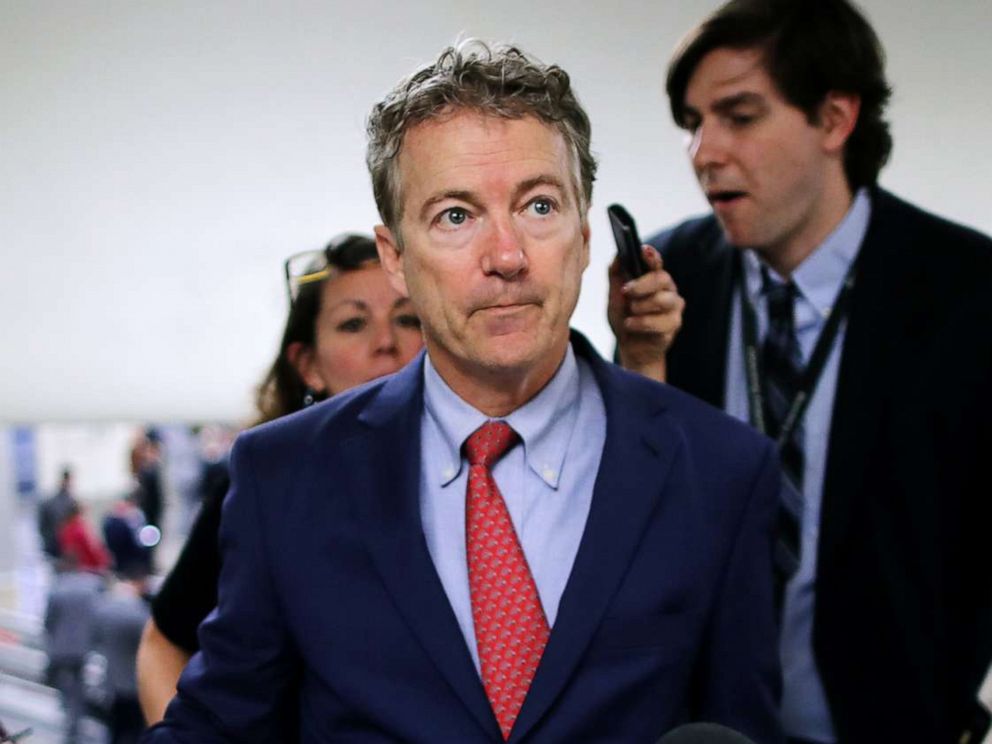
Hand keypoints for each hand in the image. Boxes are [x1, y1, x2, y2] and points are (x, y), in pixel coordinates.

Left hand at [608, 245, 683, 381]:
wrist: (631, 348)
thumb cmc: (625, 318)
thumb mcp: (615, 296)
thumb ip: (616, 275)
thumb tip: (618, 255)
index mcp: (654, 279)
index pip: (656, 262)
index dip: (651, 256)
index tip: (643, 250)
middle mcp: (668, 289)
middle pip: (661, 278)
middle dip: (641, 284)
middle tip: (626, 291)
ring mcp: (674, 307)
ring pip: (662, 300)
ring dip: (641, 306)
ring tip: (630, 313)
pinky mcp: (674, 325)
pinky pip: (660, 322)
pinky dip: (641, 323)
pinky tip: (631, 324)